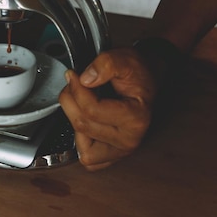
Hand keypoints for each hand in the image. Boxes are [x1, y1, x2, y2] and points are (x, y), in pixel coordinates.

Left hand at [59, 48, 156, 170]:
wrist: (145, 82)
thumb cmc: (137, 74)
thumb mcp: (125, 59)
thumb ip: (106, 64)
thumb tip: (85, 79)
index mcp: (136, 118)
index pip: (92, 109)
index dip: (76, 89)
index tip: (74, 76)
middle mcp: (130, 139)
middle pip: (82, 125)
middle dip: (72, 100)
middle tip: (76, 85)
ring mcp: (120, 151)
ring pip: (81, 145)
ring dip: (74, 121)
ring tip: (81, 103)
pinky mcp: (111, 156)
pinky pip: (87, 157)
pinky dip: (80, 140)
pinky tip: (86, 120)